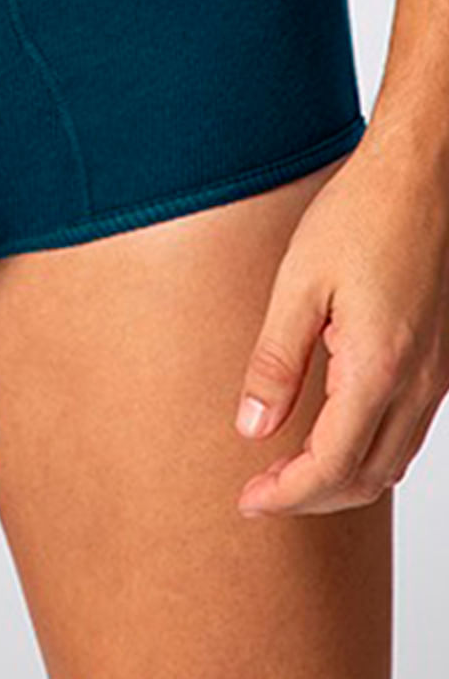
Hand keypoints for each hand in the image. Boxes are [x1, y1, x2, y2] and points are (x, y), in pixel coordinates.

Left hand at [233, 128, 448, 514]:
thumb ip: (275, 363)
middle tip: (260, 493)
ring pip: (393, 461)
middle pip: (366, 478)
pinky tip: (335, 434)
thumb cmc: (359, 216)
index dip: (285, 495)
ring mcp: (436, 375)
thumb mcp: (297, 285)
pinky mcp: (440, 360)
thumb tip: (252, 429)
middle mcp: (417, 383)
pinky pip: (409, 431)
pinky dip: (370, 451)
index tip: (248, 500)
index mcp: (376, 368)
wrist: (421, 177)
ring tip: (289, 472)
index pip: (331, 467)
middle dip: (310, 499)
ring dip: (342, 480)